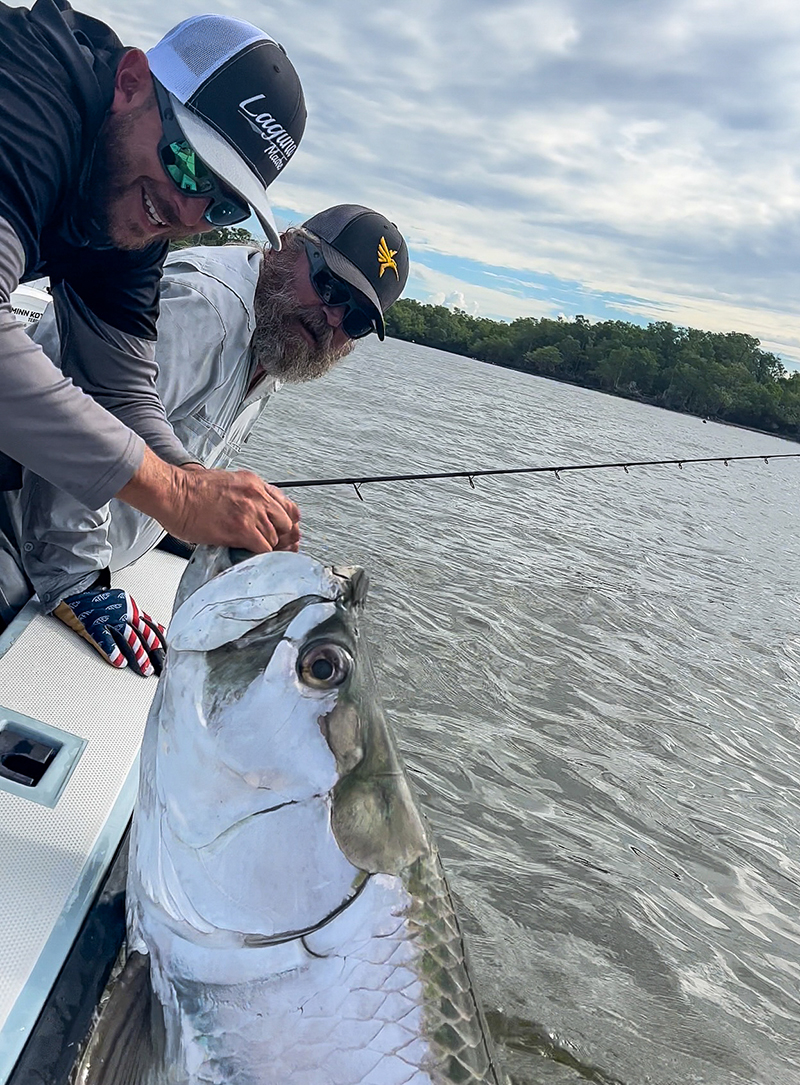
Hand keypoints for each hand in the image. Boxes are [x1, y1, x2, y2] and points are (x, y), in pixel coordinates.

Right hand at [54, 588, 165, 676]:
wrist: (75, 590)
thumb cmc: (100, 602)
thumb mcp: (125, 607)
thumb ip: (140, 620)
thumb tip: (160, 632)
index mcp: (133, 610)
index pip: (152, 628)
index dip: (161, 643)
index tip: (169, 657)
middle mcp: (124, 612)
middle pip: (144, 634)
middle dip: (154, 653)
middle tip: (160, 668)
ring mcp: (109, 618)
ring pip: (129, 637)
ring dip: (138, 655)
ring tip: (144, 669)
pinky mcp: (92, 624)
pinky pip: (104, 638)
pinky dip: (112, 651)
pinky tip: (119, 662)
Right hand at [117, 450, 300, 553]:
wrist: (173, 492)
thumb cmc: (189, 489)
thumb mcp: (226, 482)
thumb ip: (244, 495)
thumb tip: (252, 512)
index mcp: (253, 484)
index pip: (287, 505)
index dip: (288, 522)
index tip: (285, 532)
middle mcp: (256, 496)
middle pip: (286, 523)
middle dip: (282, 537)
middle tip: (273, 547)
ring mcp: (251, 512)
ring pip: (276, 538)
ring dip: (268, 549)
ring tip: (258, 555)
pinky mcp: (241, 529)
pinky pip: (263, 549)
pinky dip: (260, 557)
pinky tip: (252, 558)